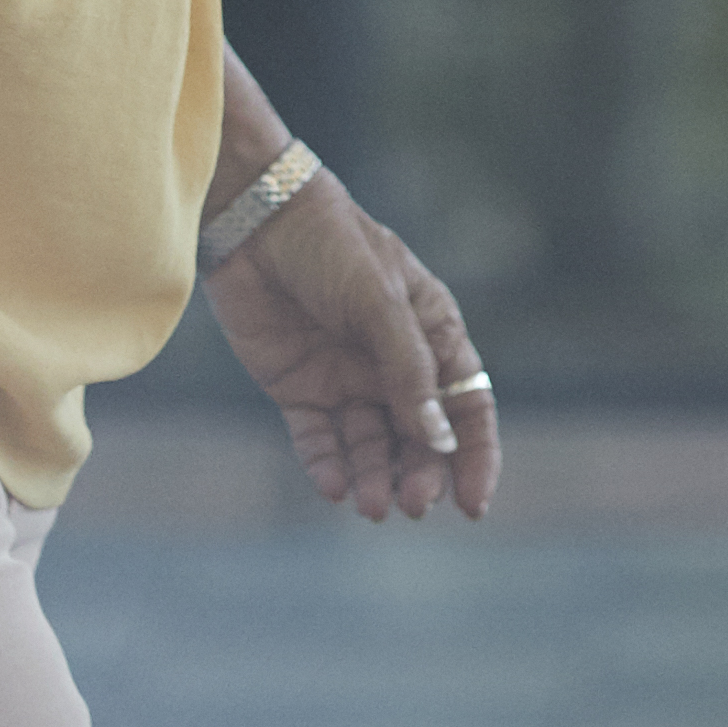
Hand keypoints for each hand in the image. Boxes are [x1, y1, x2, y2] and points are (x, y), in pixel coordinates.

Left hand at [202, 182, 500, 522]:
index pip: (466, 409)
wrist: (254, 220)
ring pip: (369, 446)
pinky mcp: (298, 388)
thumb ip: (408, 372)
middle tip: (411, 506)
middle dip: (419, 475)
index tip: (472, 505)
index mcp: (431, 337)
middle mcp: (392, 366)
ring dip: (374, 478)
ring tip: (373, 507)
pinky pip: (318, 440)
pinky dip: (327, 466)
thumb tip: (438, 441)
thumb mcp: (379, 303)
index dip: (473, 457)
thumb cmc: (331, 246)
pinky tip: (334, 487)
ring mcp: (345, 379)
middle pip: (418, 438)